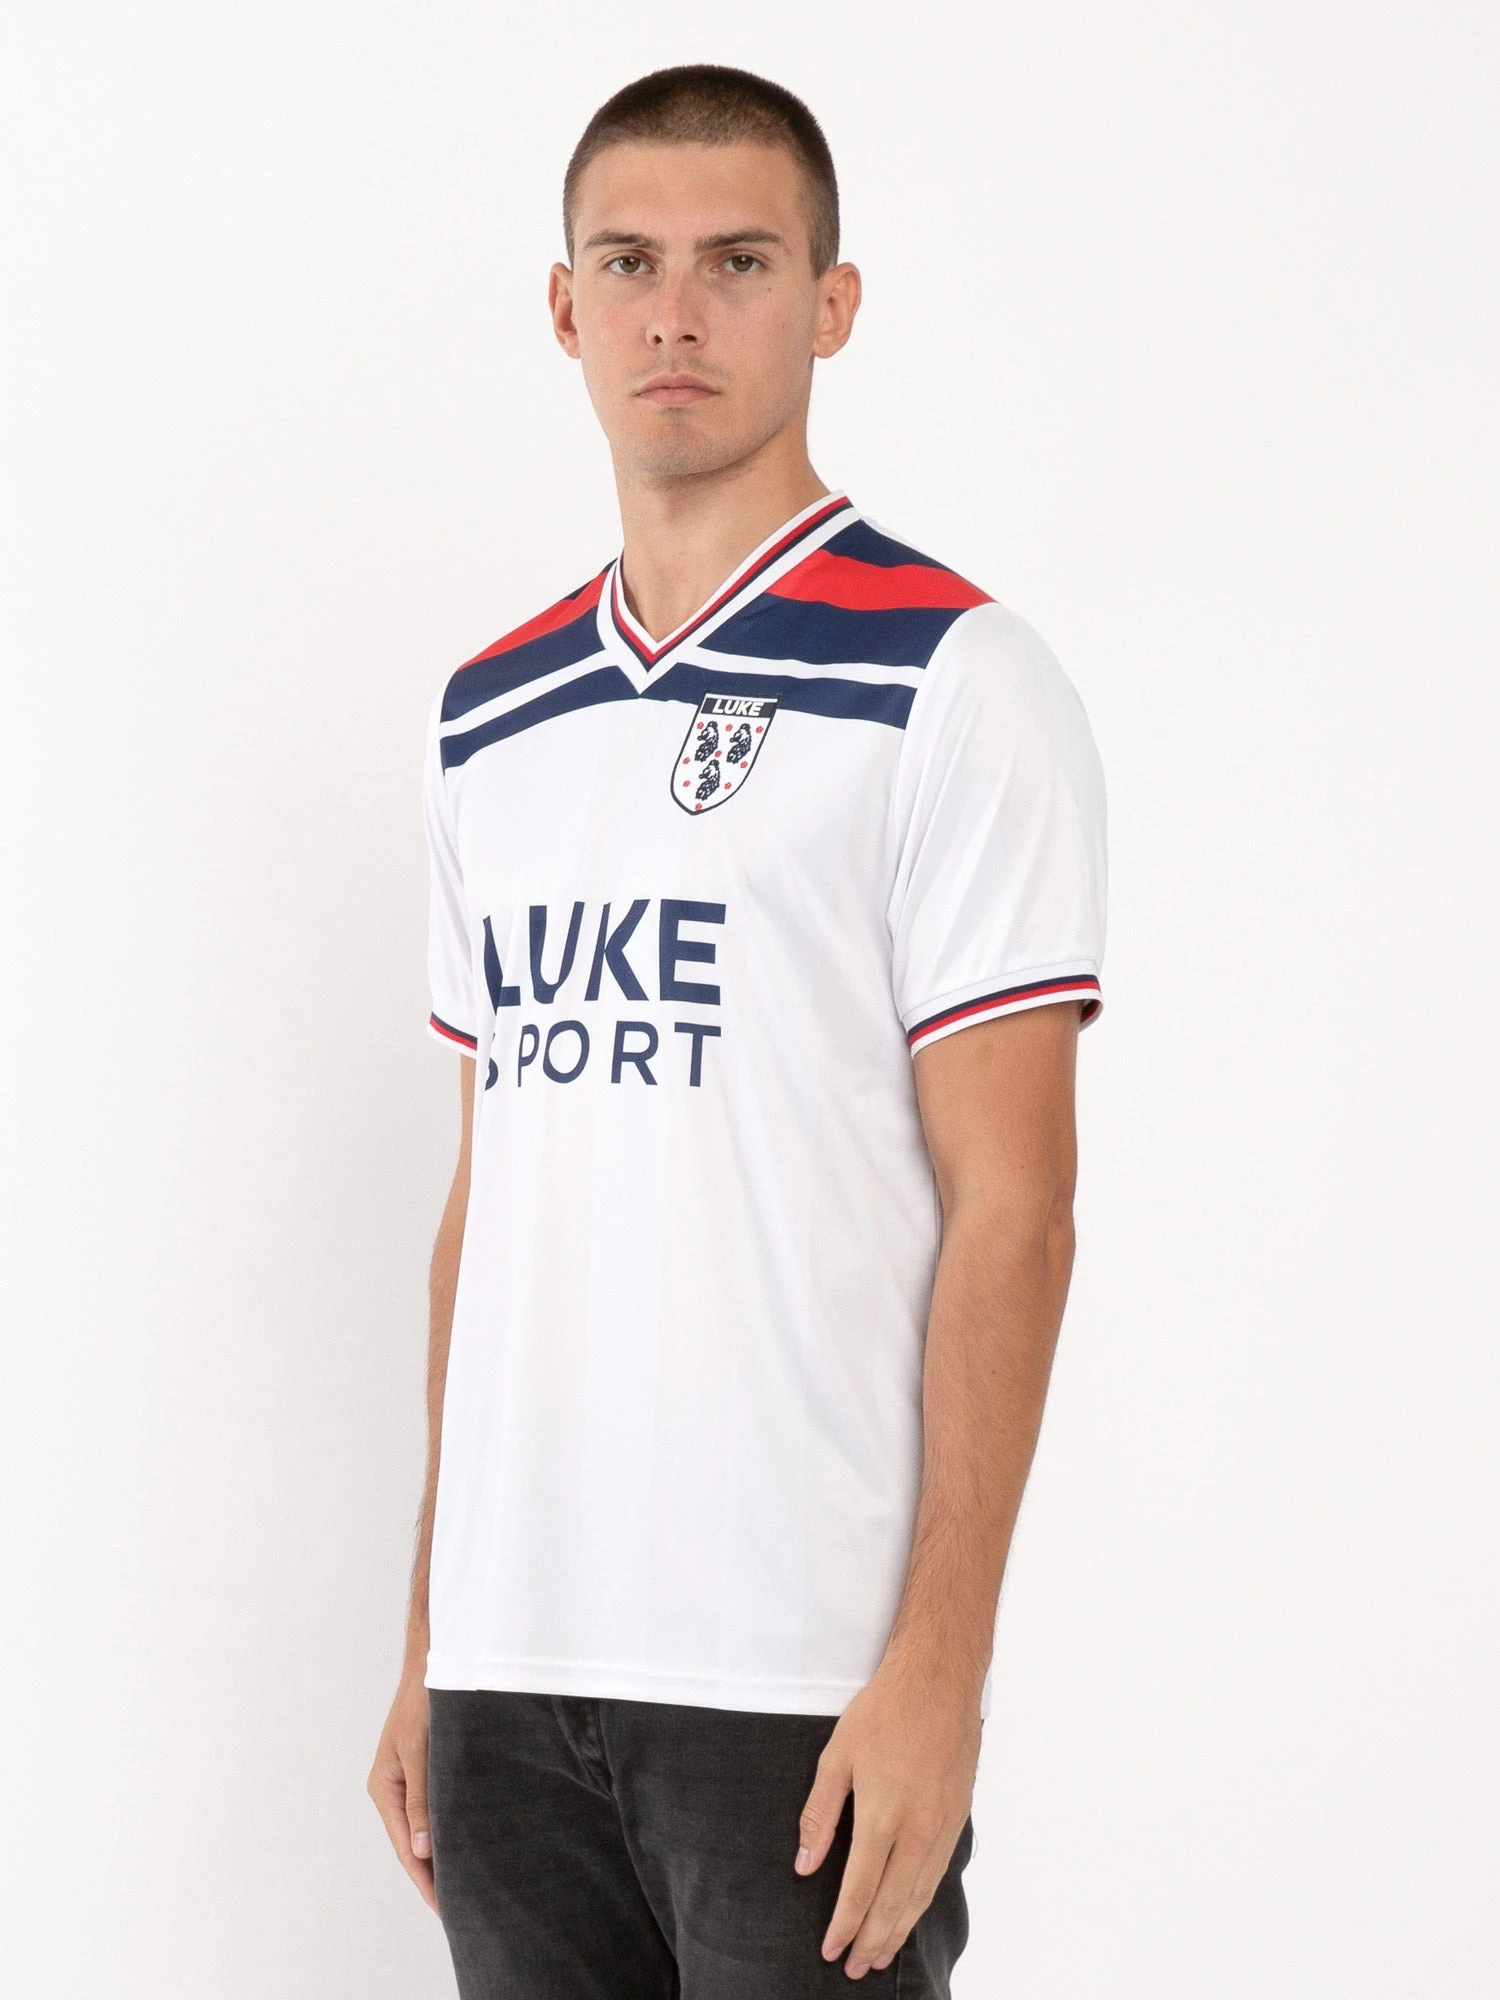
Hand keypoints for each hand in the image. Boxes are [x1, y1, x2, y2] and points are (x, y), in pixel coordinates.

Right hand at [367, 1664, 437, 1912]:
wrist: (433, 1665)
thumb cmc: (425, 1703)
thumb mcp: (421, 1753)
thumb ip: (421, 1801)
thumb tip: (421, 1850)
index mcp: (384, 1788)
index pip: (404, 1847)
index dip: (423, 1878)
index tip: (443, 1907)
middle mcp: (392, 1789)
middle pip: (411, 1843)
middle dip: (431, 1874)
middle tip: (456, 1907)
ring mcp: (406, 1779)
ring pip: (422, 1828)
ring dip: (438, 1854)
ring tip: (461, 1884)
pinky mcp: (423, 1769)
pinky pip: (432, 1809)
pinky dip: (443, 1829)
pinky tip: (460, 1842)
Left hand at [794, 1652, 980, 1977]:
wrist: (939, 1677)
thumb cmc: (883, 1710)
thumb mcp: (838, 1754)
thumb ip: (820, 1815)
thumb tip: (804, 1866)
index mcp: (883, 1814)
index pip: (860, 1888)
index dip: (844, 1925)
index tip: (830, 1951)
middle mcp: (918, 1827)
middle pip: (894, 1902)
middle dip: (872, 1939)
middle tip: (855, 1968)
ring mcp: (944, 1822)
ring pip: (921, 1892)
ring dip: (900, 1928)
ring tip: (881, 1953)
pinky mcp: (960, 1812)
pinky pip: (939, 1871)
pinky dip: (922, 1900)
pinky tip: (911, 1910)